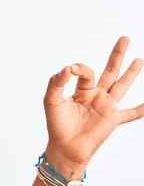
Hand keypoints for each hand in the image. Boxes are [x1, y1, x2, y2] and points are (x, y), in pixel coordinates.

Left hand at [43, 36, 143, 169]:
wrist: (64, 147)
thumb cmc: (56, 125)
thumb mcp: (50, 101)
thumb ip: (56, 83)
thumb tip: (67, 68)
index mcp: (81, 90)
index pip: (86, 72)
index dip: (79, 68)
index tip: (70, 70)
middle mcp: (96, 95)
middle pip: (109, 71)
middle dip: (117, 55)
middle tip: (125, 38)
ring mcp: (106, 106)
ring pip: (122, 85)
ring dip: (131, 73)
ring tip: (139, 60)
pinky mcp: (113, 119)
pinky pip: (131, 113)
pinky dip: (142, 109)